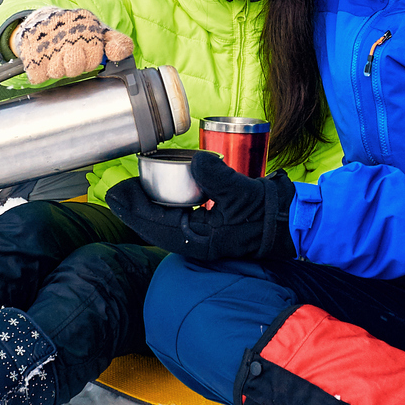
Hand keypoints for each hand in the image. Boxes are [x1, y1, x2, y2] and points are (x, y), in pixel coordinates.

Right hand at [12, 7, 134, 82]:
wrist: (44, 20)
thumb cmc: (79, 32)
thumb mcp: (102, 33)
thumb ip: (119, 44)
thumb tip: (117, 54)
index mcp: (86, 24)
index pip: (94, 57)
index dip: (92, 60)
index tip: (89, 56)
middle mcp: (65, 30)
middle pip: (74, 67)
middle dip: (75, 66)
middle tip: (72, 57)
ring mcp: (46, 41)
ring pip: (57, 72)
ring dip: (58, 69)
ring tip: (58, 56)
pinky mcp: (29, 51)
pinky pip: (39, 76)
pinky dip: (41, 72)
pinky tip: (44, 59)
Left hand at [107, 152, 296, 262]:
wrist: (289, 223)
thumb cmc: (265, 211)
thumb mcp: (239, 190)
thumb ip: (214, 175)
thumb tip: (195, 161)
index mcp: (198, 240)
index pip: (155, 224)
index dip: (133, 208)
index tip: (116, 193)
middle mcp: (196, 244)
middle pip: (154, 228)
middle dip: (134, 211)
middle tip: (117, 192)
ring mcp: (202, 239)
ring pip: (163, 226)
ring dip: (147, 211)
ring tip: (134, 192)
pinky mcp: (209, 232)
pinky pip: (176, 222)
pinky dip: (163, 211)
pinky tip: (160, 198)